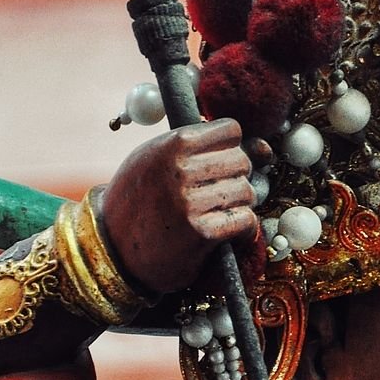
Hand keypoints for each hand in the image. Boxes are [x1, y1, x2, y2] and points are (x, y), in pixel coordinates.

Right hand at [95, 119, 258, 297]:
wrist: (114, 249)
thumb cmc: (139, 199)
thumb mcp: (157, 159)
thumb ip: (204, 148)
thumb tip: (265, 149)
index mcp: (172, 143)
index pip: (231, 130)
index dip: (229, 147)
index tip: (218, 163)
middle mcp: (182, 170)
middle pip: (242, 161)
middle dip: (236, 177)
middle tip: (217, 193)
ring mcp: (192, 202)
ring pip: (247, 191)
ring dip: (239, 204)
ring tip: (218, 213)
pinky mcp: (202, 233)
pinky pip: (246, 220)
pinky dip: (243, 228)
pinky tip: (227, 232)